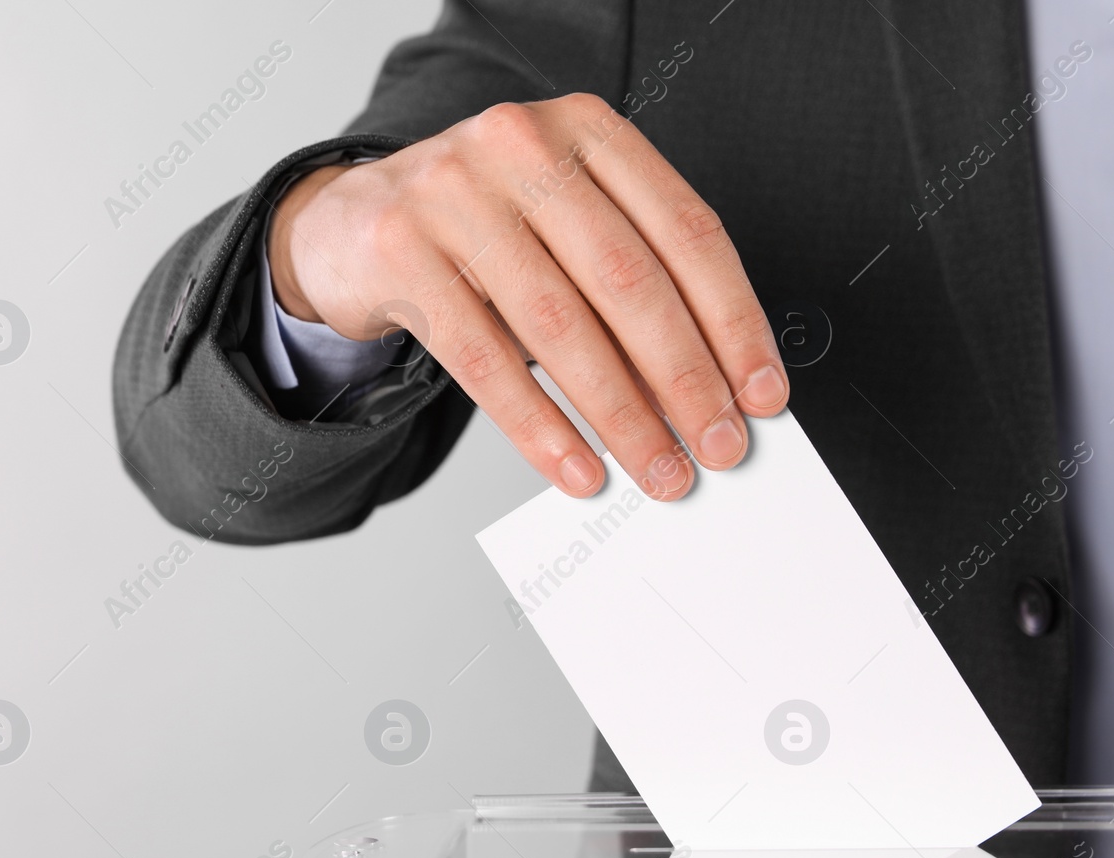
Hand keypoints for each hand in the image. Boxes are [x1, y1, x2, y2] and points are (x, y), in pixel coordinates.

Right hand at [267, 92, 788, 500]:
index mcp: (588, 130)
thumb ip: (632, 284)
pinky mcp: (400, 251)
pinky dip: (542, 428)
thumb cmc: (487, 231)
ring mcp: (453, 192)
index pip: (688, 232)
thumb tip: (708, 394)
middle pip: (630, 281)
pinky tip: (579, 469)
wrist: (351, 222)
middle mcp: (522, 145)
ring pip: (560, 328)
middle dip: (687, 380)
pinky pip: (485, 362)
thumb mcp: (566, 227)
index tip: (762, 394)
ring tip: (658, 470)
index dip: (735, 322)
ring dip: (622, 417)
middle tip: (720, 447)